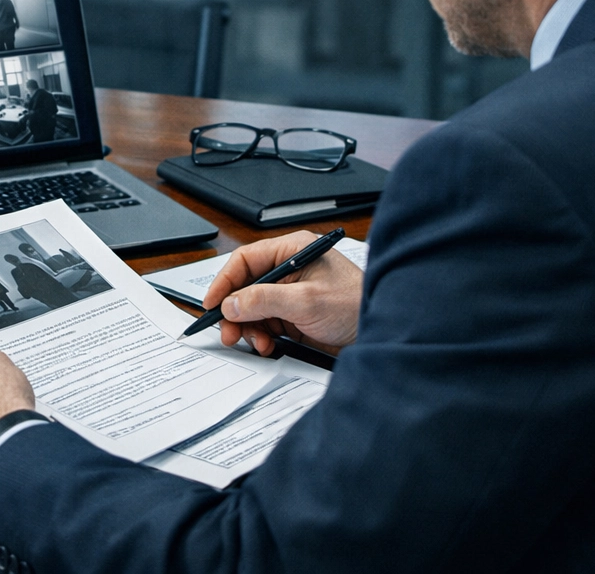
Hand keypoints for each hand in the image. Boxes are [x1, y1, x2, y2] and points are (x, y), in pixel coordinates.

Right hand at [202, 229, 363, 355]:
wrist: (382, 333)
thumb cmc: (356, 306)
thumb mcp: (306, 302)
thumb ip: (265, 300)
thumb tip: (232, 303)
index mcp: (293, 250)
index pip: (246, 260)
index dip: (225, 282)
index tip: (212, 303)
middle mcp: (290, 269)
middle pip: (246, 286)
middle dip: (234, 310)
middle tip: (227, 331)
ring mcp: (291, 293)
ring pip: (253, 308)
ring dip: (247, 327)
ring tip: (253, 342)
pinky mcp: (294, 315)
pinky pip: (265, 323)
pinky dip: (260, 335)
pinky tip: (266, 344)